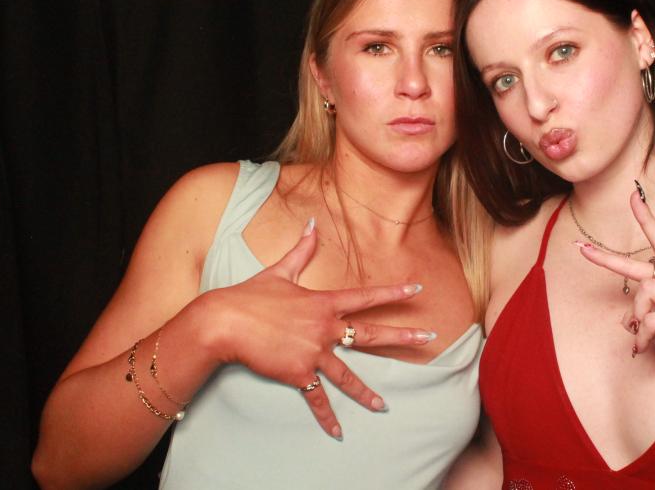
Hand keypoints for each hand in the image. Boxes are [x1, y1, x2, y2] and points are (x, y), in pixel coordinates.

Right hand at [207, 219, 433, 437]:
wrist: (224, 323)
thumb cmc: (250, 295)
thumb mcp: (279, 271)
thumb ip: (301, 250)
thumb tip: (312, 223)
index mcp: (324, 303)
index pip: (366, 297)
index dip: (394, 293)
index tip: (418, 290)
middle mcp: (325, 329)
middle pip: (371, 334)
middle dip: (403, 336)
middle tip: (429, 338)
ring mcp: (313, 353)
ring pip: (348, 376)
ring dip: (367, 393)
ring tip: (384, 406)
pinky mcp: (298, 374)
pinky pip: (317, 398)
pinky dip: (327, 417)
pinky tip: (338, 432)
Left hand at [576, 192, 654, 394]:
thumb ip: (643, 314)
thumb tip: (625, 317)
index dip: (647, 219)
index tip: (633, 196)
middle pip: (641, 268)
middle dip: (607, 260)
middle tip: (582, 249)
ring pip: (643, 294)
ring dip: (636, 319)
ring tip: (642, 337)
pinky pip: (650, 320)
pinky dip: (642, 337)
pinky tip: (645, 347)